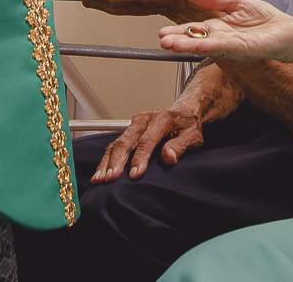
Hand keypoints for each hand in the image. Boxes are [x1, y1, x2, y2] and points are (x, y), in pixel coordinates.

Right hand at [91, 99, 206, 182]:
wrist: (184, 113)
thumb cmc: (188, 126)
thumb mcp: (193, 136)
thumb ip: (180, 145)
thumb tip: (168, 157)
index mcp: (161, 119)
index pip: (147, 140)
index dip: (140, 158)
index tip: (134, 174)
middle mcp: (144, 120)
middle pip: (127, 141)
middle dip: (117, 161)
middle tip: (111, 178)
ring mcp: (134, 125)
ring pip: (116, 143)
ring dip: (107, 162)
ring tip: (100, 179)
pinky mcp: (129, 131)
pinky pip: (114, 145)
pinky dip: (106, 160)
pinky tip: (100, 173)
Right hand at [158, 0, 292, 62]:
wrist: (289, 31)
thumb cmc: (266, 20)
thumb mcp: (235, 2)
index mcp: (220, 27)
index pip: (194, 30)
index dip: (178, 32)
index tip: (163, 34)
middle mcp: (224, 38)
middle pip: (198, 40)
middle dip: (180, 41)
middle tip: (164, 42)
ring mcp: (234, 46)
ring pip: (209, 46)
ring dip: (191, 46)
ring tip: (174, 46)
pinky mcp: (247, 49)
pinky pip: (228, 47)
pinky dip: (214, 46)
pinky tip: (202, 46)